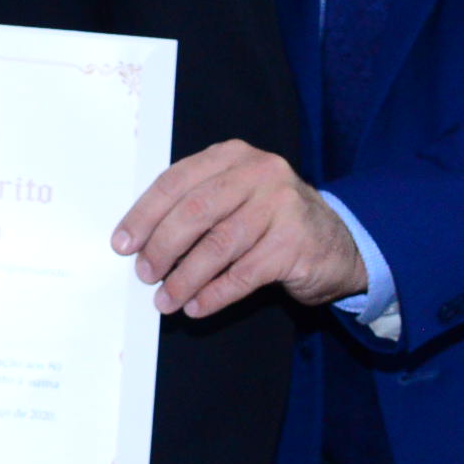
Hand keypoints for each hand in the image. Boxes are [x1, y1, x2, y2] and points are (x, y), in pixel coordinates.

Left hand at [114, 139, 366, 318]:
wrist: (340, 242)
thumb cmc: (272, 221)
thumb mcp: (235, 198)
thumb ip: (195, 207)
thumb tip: (140, 243)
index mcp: (232, 157)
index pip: (176, 181)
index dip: (144, 214)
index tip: (123, 243)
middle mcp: (259, 174)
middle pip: (195, 211)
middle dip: (161, 247)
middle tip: (144, 273)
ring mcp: (281, 207)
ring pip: (218, 246)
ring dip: (184, 278)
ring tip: (166, 300)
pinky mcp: (295, 244)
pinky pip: (243, 275)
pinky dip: (214, 295)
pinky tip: (197, 306)